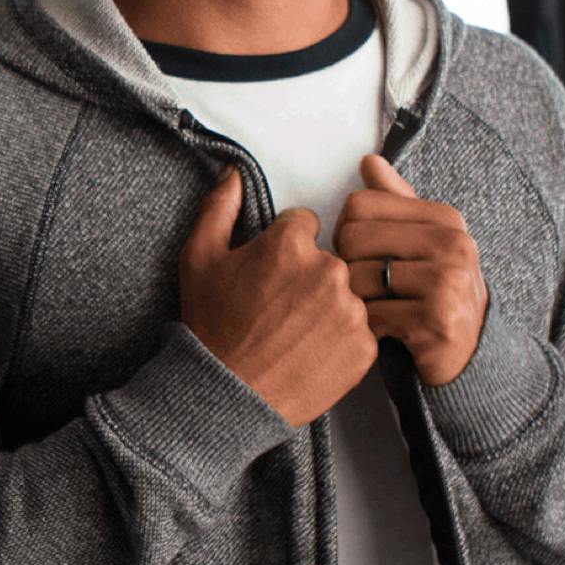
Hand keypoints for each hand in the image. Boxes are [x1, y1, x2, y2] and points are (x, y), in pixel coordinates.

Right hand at [179, 167, 377, 427]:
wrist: (229, 393)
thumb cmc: (211, 324)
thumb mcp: (199, 258)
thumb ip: (219, 207)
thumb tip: (233, 172)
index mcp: (290, 244)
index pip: (305, 224)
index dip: (285, 246)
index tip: (271, 272)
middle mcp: (328, 271)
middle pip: (330, 257)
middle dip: (310, 274)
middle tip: (282, 306)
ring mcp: (351, 310)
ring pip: (349, 292)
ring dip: (330, 305)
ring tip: (297, 332)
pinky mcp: (365, 346)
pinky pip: (362, 328)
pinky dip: (342, 337)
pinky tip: (312, 349)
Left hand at [335, 155, 489, 385]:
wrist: (471, 354)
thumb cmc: (433, 292)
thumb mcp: (419, 241)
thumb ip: (393, 201)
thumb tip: (369, 161)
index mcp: (445, 219)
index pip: (358, 205)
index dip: (346, 233)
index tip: (364, 256)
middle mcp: (454, 245)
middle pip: (353, 238)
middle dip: (347, 267)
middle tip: (365, 288)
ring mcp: (450, 282)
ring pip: (358, 277)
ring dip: (355, 301)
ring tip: (376, 309)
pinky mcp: (440, 320)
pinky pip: (372, 315)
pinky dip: (368, 328)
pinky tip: (385, 331)